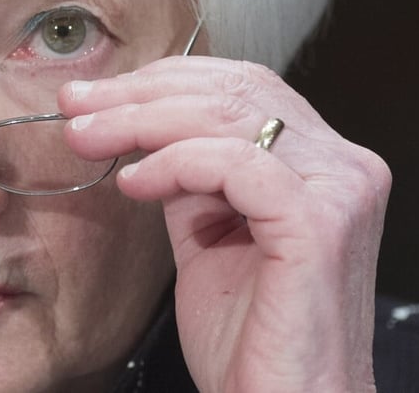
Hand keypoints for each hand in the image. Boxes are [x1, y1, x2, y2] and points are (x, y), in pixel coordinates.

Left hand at [60, 57, 389, 392]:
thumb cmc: (248, 337)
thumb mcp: (206, 236)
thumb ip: (188, 178)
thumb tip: (135, 128)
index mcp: (319, 163)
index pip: (241, 86)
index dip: (161, 81)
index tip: (94, 95)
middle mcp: (342, 166)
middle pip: (232, 90)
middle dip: (139, 92)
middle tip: (77, 105)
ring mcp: (338, 189)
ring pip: (227, 116)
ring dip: (140, 120)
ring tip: (87, 137)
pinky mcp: (319, 222)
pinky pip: (232, 163)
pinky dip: (173, 164)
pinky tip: (133, 182)